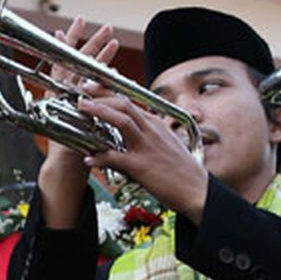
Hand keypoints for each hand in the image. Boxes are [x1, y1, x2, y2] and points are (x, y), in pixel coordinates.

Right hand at [37, 17, 120, 228]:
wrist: (68, 167)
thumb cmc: (77, 143)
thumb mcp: (82, 116)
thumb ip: (89, 99)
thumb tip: (104, 79)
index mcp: (62, 92)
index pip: (65, 62)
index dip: (70, 43)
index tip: (73, 26)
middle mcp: (60, 94)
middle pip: (72, 61)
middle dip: (85, 41)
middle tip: (96, 24)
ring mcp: (63, 102)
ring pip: (77, 72)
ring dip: (95, 54)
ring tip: (110, 37)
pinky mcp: (69, 113)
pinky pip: (84, 93)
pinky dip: (99, 81)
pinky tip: (111, 68)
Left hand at [79, 95, 207, 222]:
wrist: (197, 190)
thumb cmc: (181, 170)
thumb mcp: (166, 144)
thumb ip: (148, 134)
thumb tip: (130, 131)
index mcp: (156, 124)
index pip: (130, 101)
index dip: (110, 93)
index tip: (94, 89)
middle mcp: (152, 130)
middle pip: (124, 105)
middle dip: (101, 97)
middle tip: (83, 96)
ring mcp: (146, 146)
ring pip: (122, 121)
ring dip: (100, 113)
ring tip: (83, 109)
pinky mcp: (141, 165)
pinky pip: (116, 157)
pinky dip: (100, 157)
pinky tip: (89, 158)